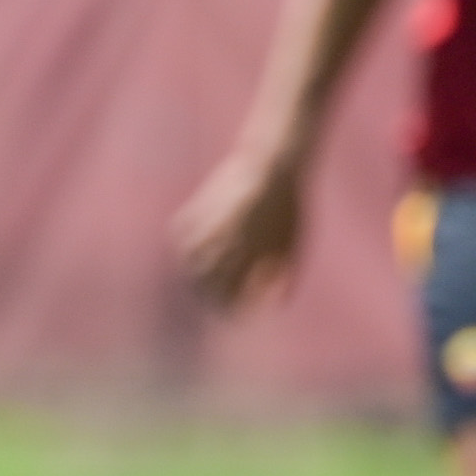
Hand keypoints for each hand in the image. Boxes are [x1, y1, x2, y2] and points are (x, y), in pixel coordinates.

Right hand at [171, 149, 306, 309]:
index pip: (231, 296)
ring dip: (195, 273)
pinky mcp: (197, 206)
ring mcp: (208, 222)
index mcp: (250, 253)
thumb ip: (286, 278)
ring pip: (189, 261)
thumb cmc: (288, 207)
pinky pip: (181, 234)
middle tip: (218, 301)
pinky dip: (186, 246)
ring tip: (204, 279)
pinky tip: (195, 250)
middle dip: (211, 298)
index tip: (236, 313)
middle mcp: (224, 240)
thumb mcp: (294, 244)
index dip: (232, 311)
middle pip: (205, 283)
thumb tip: (275, 305)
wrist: (272, 162)